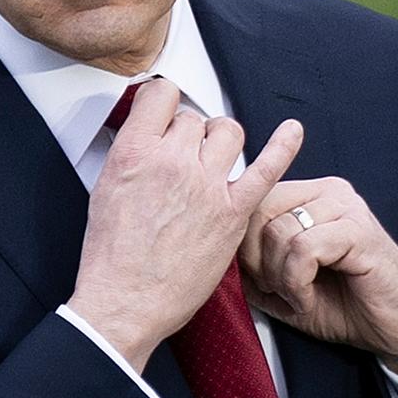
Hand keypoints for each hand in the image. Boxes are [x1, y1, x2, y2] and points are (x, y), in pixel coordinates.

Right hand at [68, 80, 303, 371]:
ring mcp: (206, 186)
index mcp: (134, 152)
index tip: (167, 112)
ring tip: (212, 162)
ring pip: (228, 131)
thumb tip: (147, 135)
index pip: (161, 94)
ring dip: (220, 141)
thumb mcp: (104, 189)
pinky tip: (292, 132)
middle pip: (195, 119)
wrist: (126, 303)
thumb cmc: (112, 256)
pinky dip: (283, 147)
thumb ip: (130, 155)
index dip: (165, 102)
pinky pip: (266, 168)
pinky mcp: (232, 213)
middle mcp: (172, 162)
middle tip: (181, 161)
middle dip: (189, 136)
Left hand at [240, 177, 397, 397]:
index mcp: (308, 194)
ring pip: (280, 232)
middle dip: (256, 260)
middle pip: (258, 212)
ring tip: (296, 296)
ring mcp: (346, 207)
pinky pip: (304, 249)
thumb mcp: (284, 283)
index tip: (258, 279)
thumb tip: (218, 252)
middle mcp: (327, 191)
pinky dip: (296, 282)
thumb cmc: (344, 305)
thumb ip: (253, 263)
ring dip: (278, 277)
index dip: (243, 246)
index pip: (251, 201)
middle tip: (275, 289)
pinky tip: (307, 298)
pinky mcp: (359, 231)